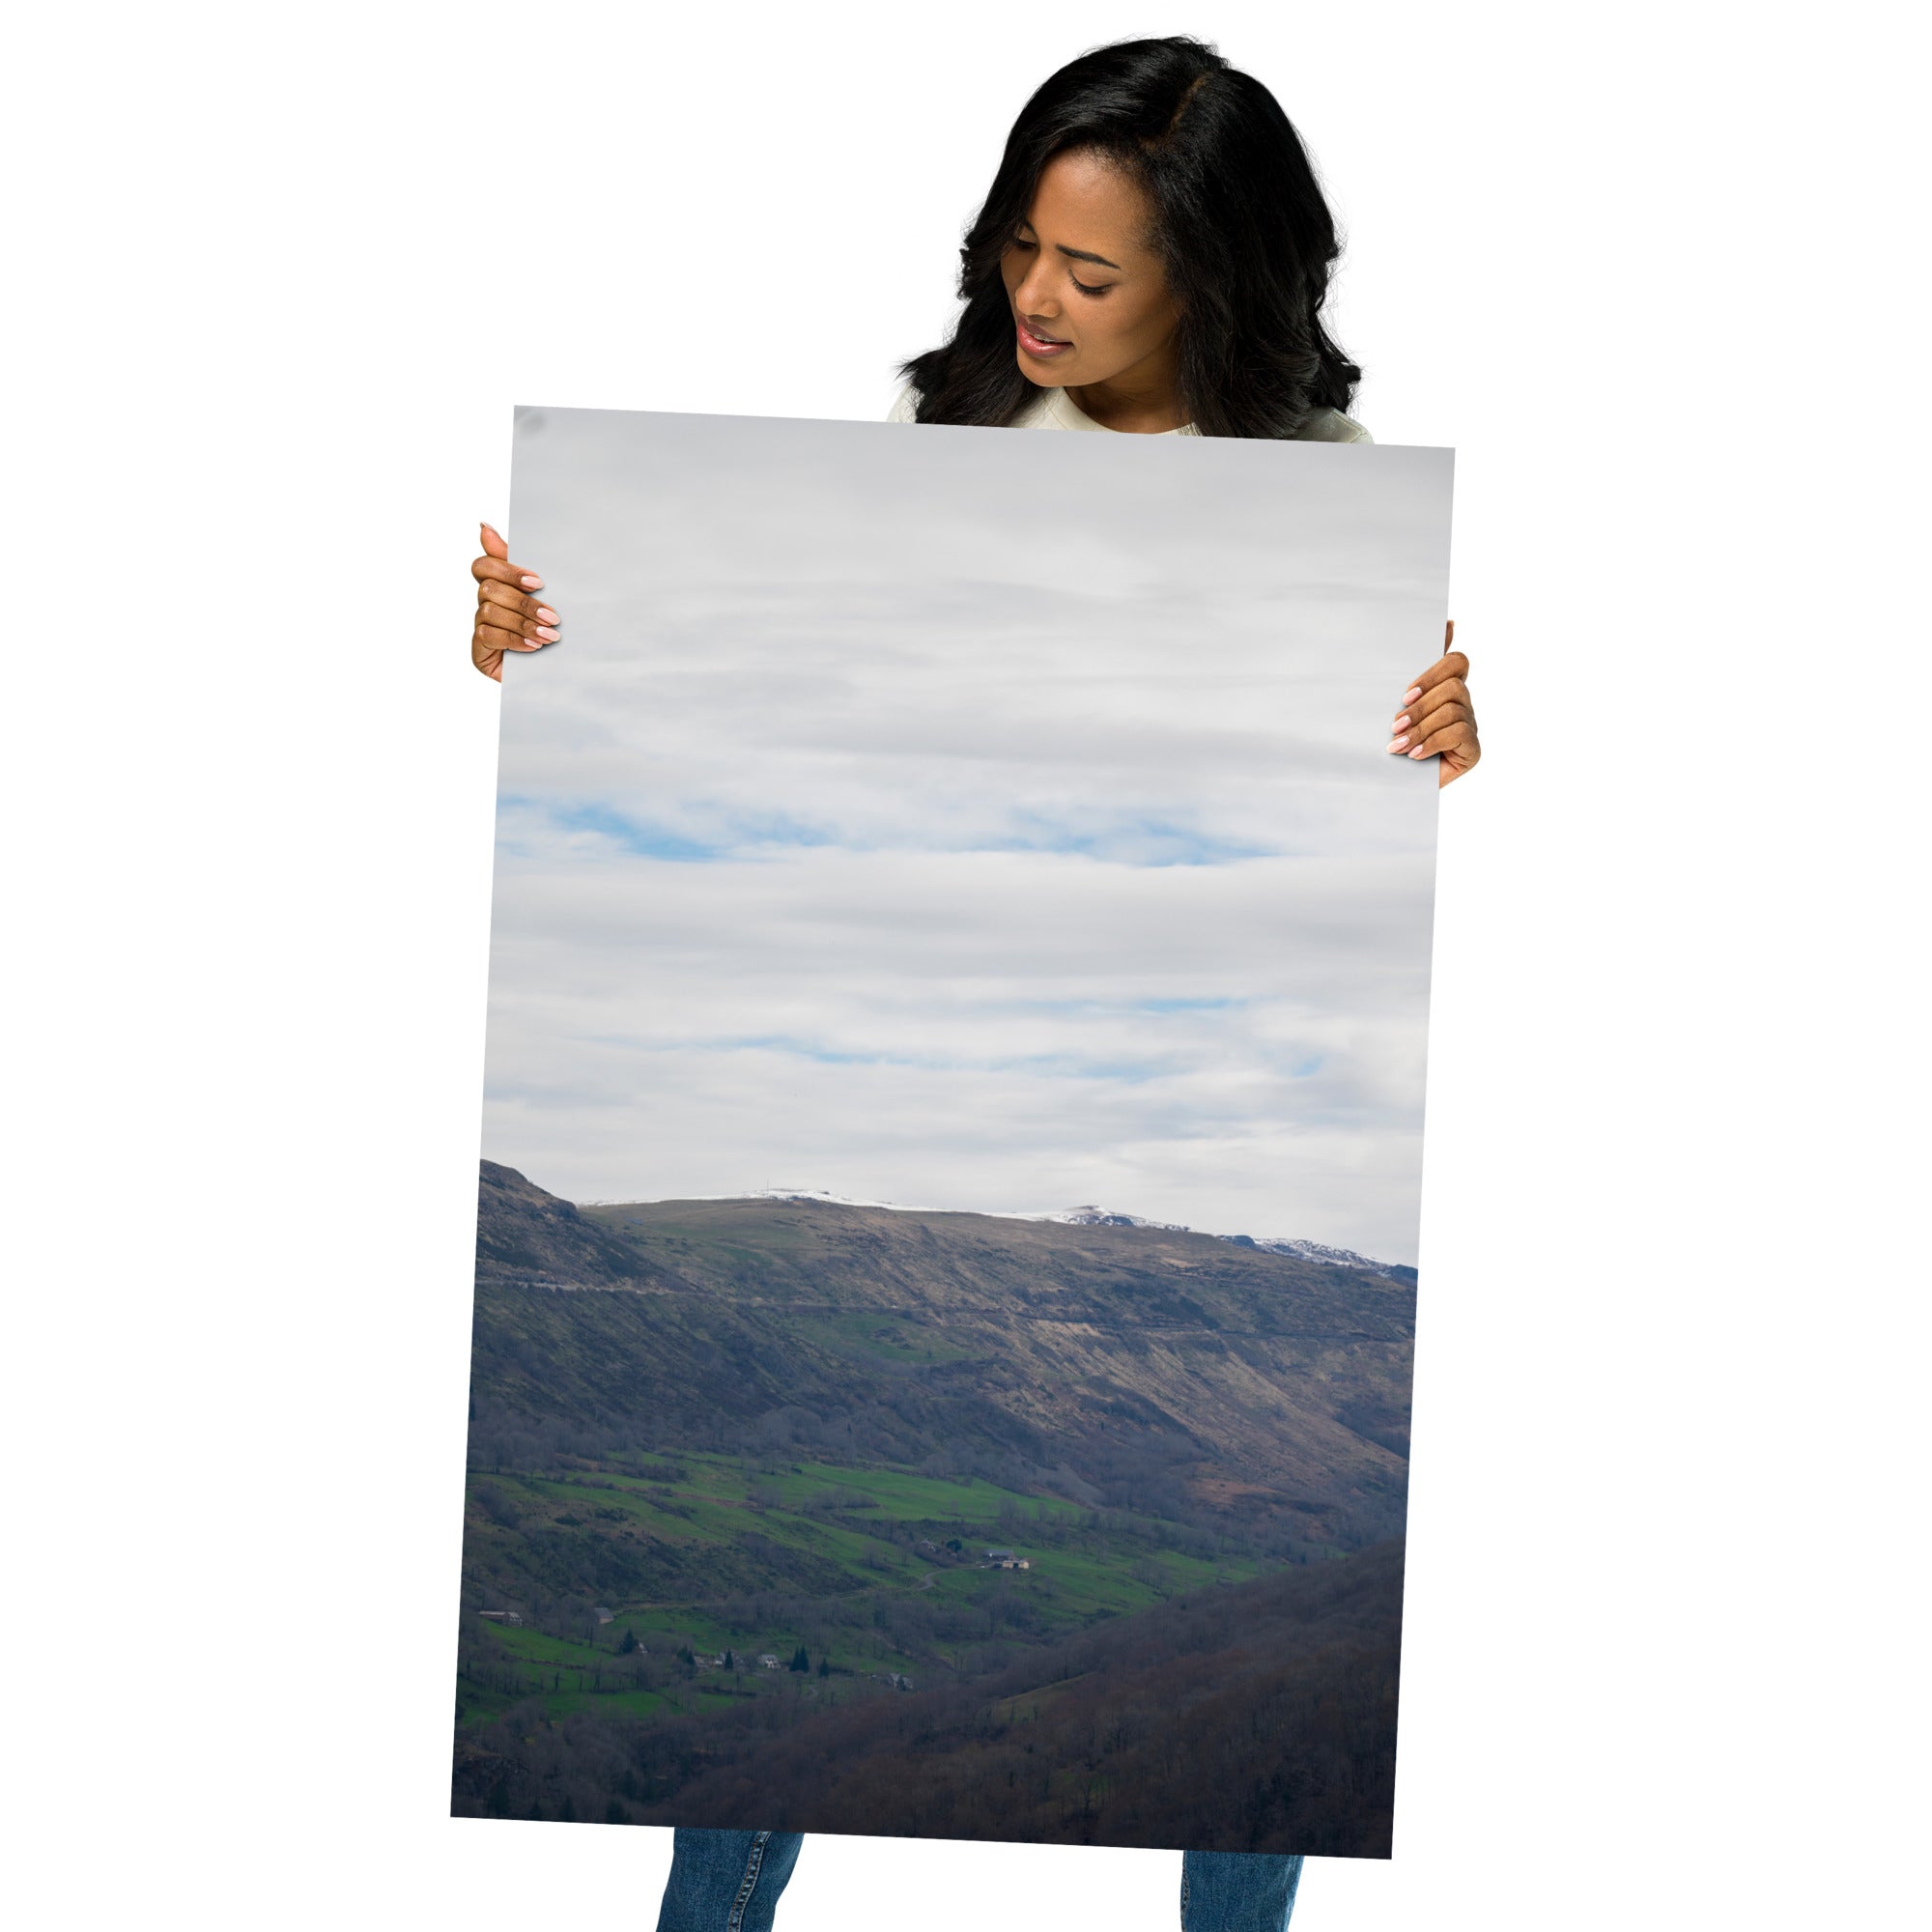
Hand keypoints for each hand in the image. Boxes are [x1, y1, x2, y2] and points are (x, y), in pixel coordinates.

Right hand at [470, 522, 558, 681]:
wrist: (558, 674)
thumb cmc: (551, 630)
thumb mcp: (545, 596)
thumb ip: (520, 565)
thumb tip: (483, 526)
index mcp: (499, 586)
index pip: (484, 565)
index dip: (507, 570)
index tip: (537, 582)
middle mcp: (485, 604)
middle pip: (489, 588)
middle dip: (524, 602)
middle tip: (553, 616)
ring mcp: (480, 627)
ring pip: (489, 611)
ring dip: (523, 623)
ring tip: (549, 636)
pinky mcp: (479, 651)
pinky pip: (488, 635)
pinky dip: (514, 639)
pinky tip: (534, 647)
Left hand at [1387, 620, 1478, 786]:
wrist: (1389, 784)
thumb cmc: (1391, 740)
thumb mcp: (1395, 703)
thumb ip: (1413, 669)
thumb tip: (1447, 624)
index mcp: (1445, 687)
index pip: (1456, 661)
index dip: (1433, 672)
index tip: (1405, 694)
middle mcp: (1463, 704)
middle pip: (1454, 685)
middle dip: (1420, 706)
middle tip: (1395, 725)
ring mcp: (1470, 726)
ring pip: (1453, 710)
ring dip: (1421, 727)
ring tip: (1398, 744)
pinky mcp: (1473, 750)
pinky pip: (1459, 733)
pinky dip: (1432, 743)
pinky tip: (1414, 755)